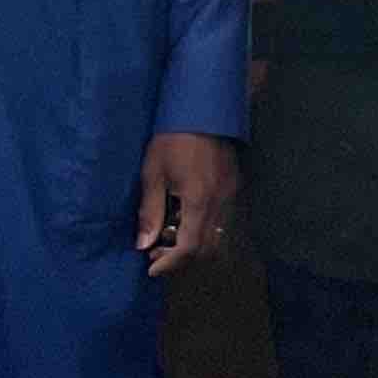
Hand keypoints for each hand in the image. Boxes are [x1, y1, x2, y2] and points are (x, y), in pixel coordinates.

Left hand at [137, 131, 238, 278]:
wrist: (203, 109)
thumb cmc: (172, 139)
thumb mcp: (153, 173)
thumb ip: (150, 211)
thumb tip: (143, 244)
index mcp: (198, 201)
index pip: (189, 247)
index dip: (170, 263)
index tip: (151, 269)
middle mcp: (220, 203)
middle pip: (207, 248)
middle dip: (181, 257)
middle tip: (156, 251)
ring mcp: (231, 195)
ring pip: (218, 237)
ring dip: (195, 245)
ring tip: (170, 235)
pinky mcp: (235, 187)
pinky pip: (223, 220)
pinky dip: (205, 229)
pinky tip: (187, 218)